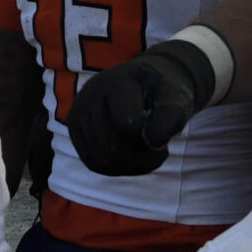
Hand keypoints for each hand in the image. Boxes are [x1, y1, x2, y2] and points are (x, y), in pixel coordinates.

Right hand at [67, 39, 218, 175]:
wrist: (145, 83)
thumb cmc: (162, 91)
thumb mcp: (175, 97)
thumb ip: (170, 116)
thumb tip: (154, 141)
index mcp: (114, 82)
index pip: (126, 127)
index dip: (150, 141)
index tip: (165, 135)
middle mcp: (88, 97)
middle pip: (112, 149)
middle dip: (141, 158)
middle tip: (160, 150)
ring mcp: (77, 115)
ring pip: (102, 161)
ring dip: (131, 166)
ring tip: (149, 154)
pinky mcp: (75, 132)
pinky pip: (94, 163)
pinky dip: (118, 168)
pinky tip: (135, 157)